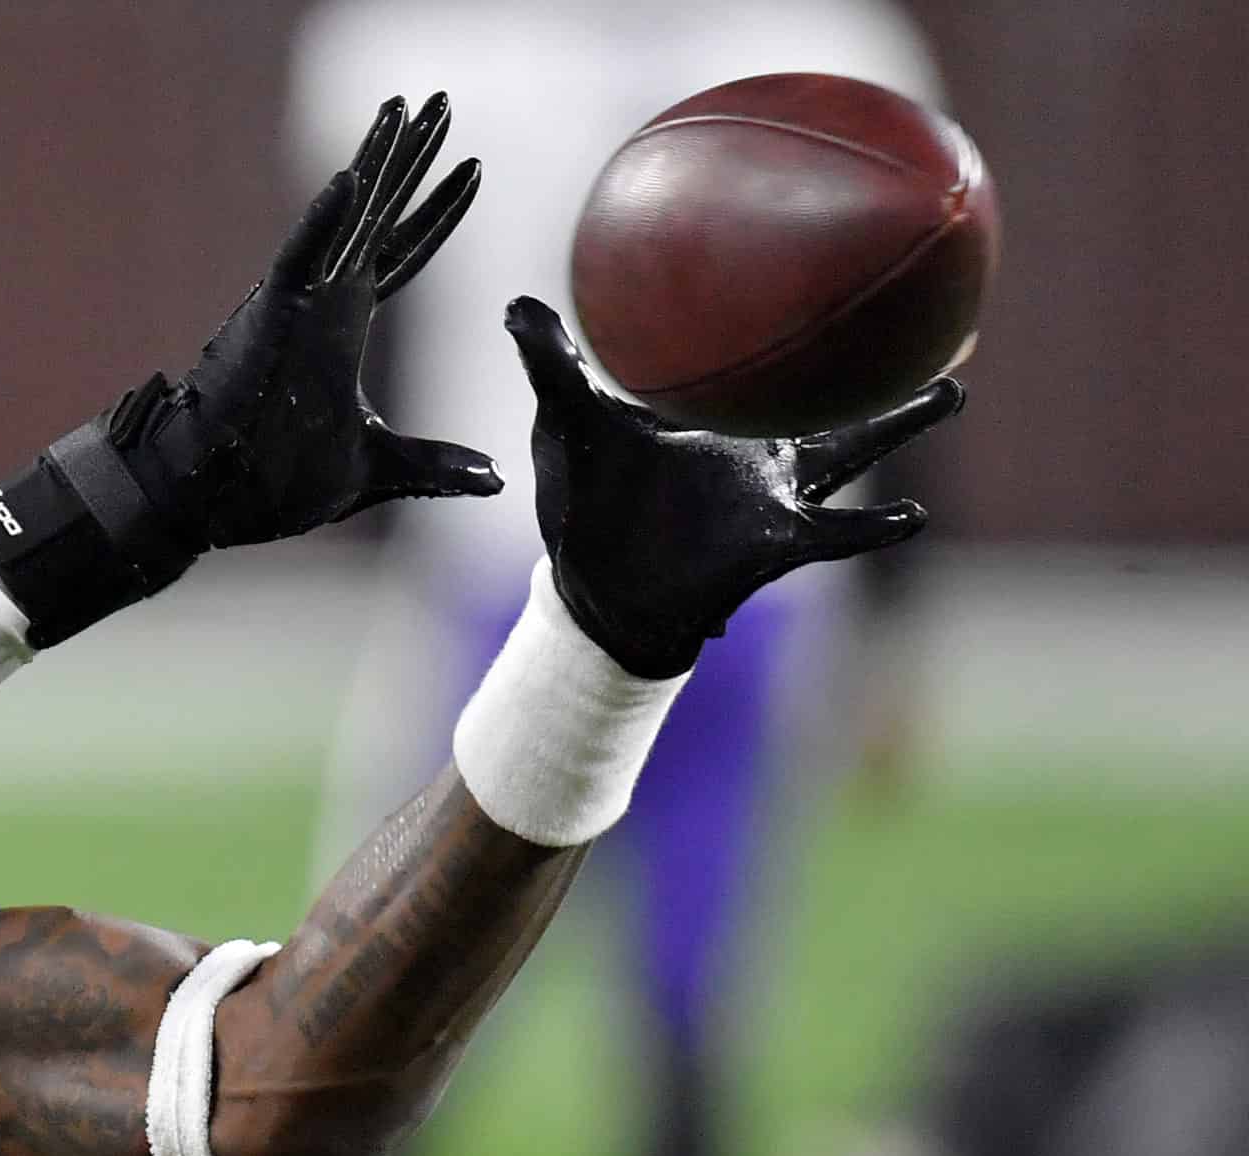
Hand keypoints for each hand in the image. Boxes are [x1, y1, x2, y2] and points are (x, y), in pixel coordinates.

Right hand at [0, 94, 498, 648]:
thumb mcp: (378, 468)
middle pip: (381, 213)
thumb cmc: (279, 480)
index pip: (404, 252)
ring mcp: (300, 302)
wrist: (219, 498)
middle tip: (441, 101)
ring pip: (347, 217)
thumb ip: (437, 465)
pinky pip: (302, 258)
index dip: (439, 211)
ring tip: (404, 107)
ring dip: (377, 161)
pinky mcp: (271, 317)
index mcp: (345, 325)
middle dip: (413, 156)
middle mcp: (326, 300)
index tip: (475, 167)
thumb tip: (495, 479)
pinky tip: (351, 177)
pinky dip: (324, 219)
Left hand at [506, 296, 964, 678]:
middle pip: (832, 391)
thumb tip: (516, 303)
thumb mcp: (568, 426)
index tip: (836, 255)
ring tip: (951, 388)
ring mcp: (775, 493)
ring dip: (898, 422)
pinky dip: (869, 529)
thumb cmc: (589, 504)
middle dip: (879, 352)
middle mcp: (761, 447)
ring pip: (851, 447)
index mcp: (720, 413)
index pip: (766, 351)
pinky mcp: (774, 543)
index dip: (796, 310)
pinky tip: (910, 517)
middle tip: (941, 310)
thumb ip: (550, 367)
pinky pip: (833, 533)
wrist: (598, 588)